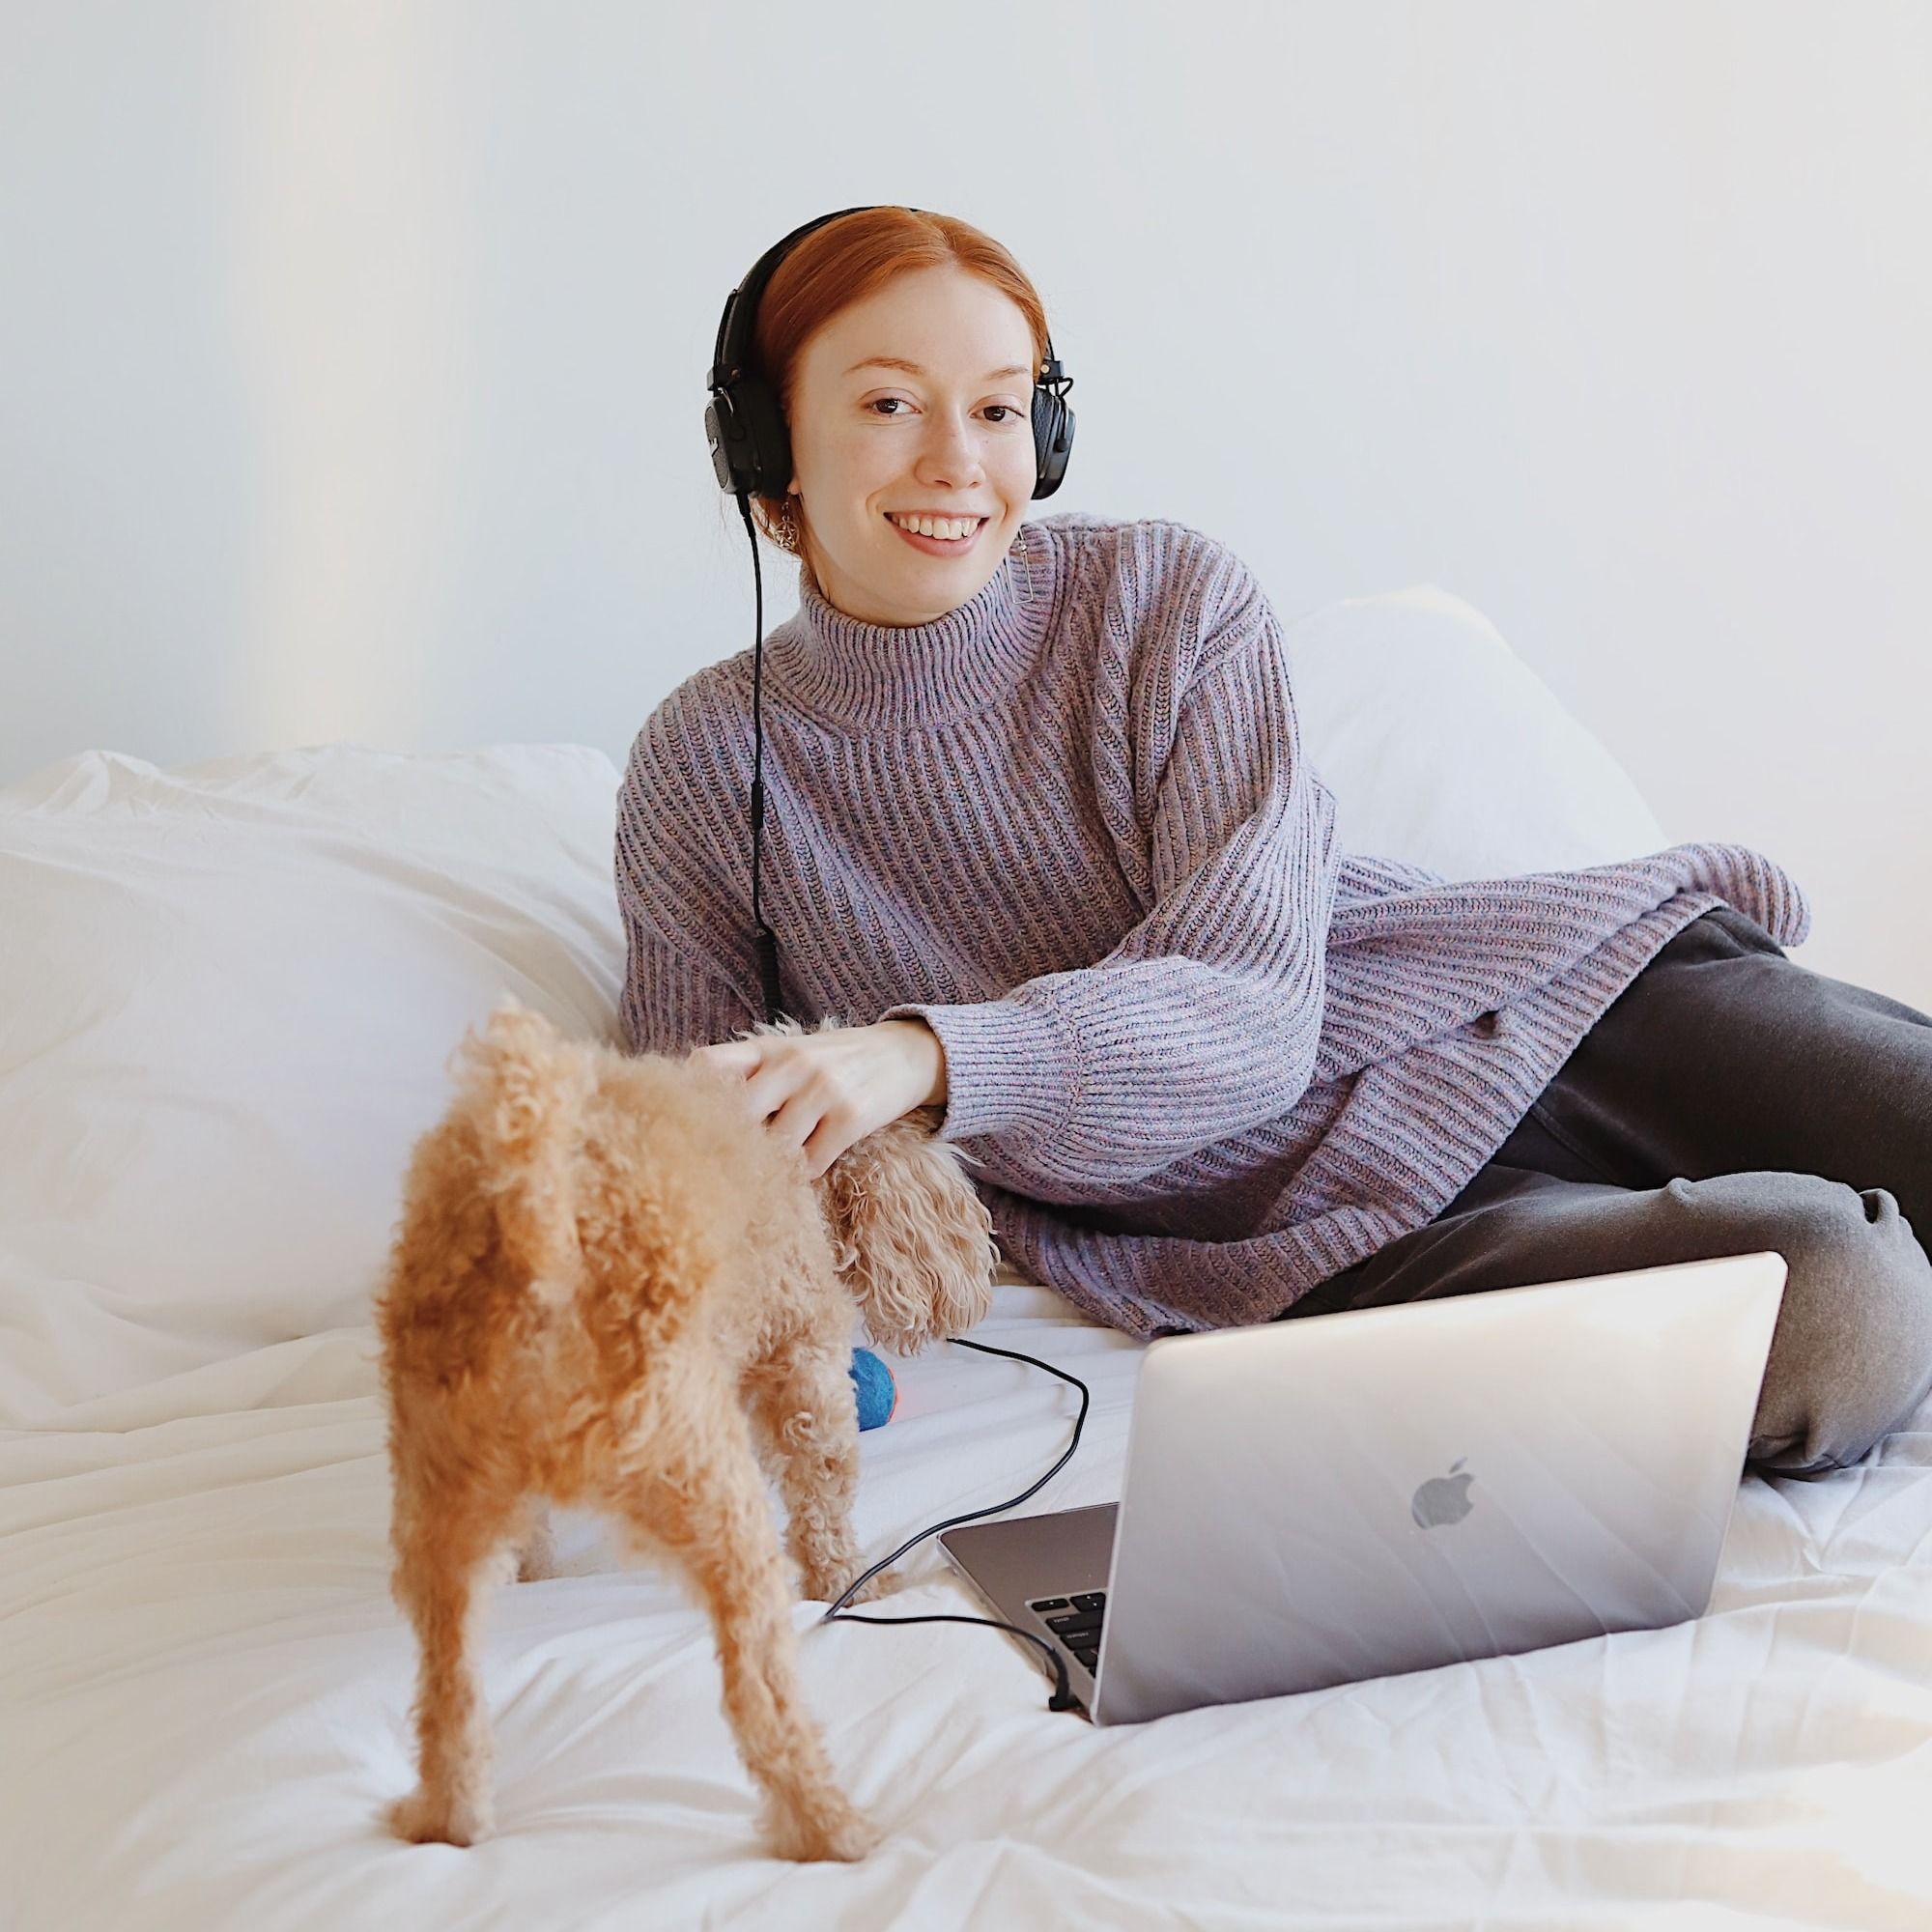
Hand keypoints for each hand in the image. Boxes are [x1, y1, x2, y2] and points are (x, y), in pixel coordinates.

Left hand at [687, 1018, 947, 1181]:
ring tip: (769, 1173)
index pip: (708, 1066)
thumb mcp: (788, 1053)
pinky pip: (811, 1162)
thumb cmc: (833, 1061)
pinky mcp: (851, 1116)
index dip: (688, 1099)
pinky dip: (803, 1173)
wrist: (903, 1055)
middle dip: (728, 1146)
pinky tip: (806, 1167)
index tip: (684, 1129)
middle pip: (736, 1114)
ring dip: (770, 1166)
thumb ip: (748, 1074)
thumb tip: (696, 1117)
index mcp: (767, 1048)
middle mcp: (791, 1064)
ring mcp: (822, 1089)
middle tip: (723, 1170)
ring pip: (775, 1146)